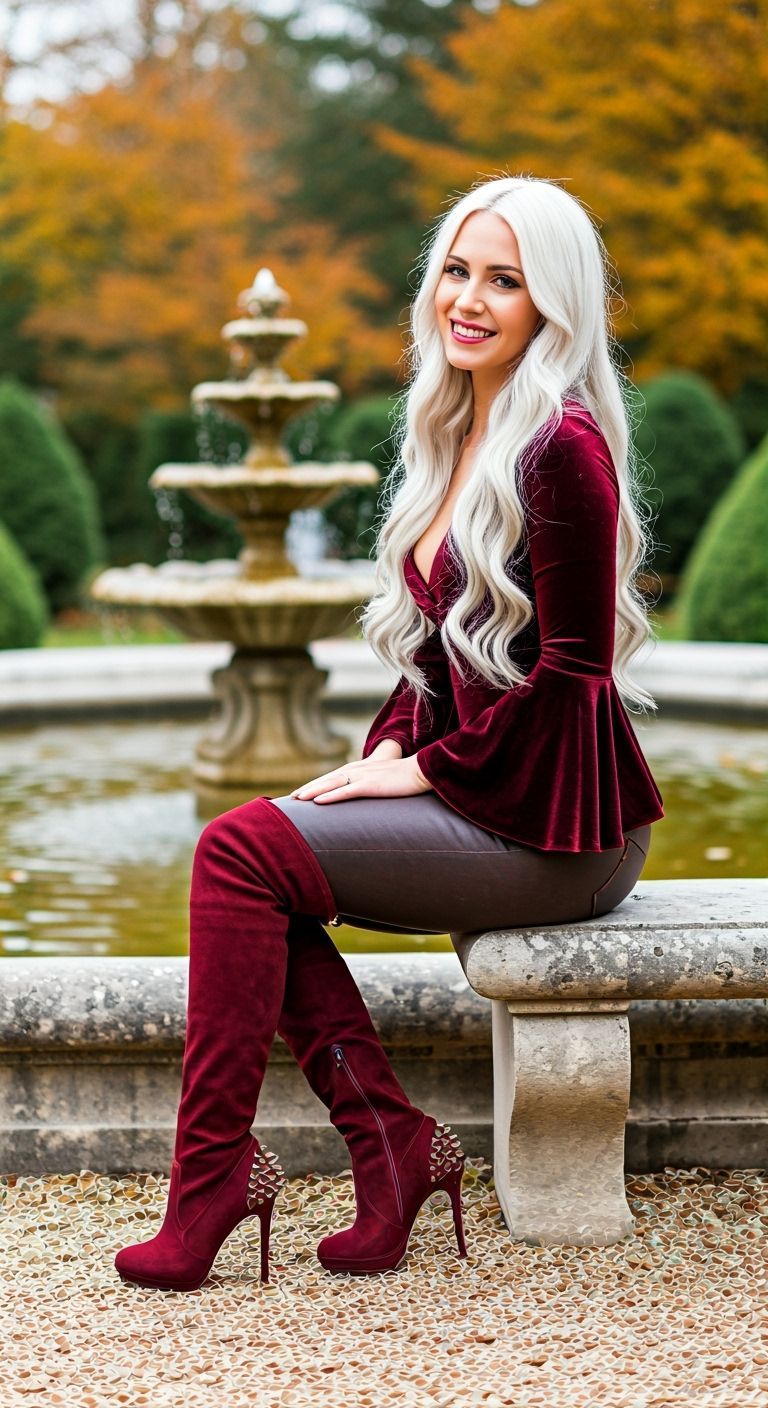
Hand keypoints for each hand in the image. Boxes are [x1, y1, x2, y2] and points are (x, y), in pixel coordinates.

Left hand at [289, 753, 431, 802]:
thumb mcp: (383, 782)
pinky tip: (319, 802)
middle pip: (326, 779)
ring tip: (298, 798)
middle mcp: (357, 770)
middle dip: (308, 788)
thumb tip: (365, 795)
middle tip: (291, 798)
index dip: (315, 785)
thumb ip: (371, 786)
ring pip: (331, 784)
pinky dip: (331, 795)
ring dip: (313, 791)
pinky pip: (347, 791)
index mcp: (359, 769)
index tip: (300, 794)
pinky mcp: (371, 785)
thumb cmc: (405, 778)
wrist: (422, 770)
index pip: (331, 778)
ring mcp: (363, 777)